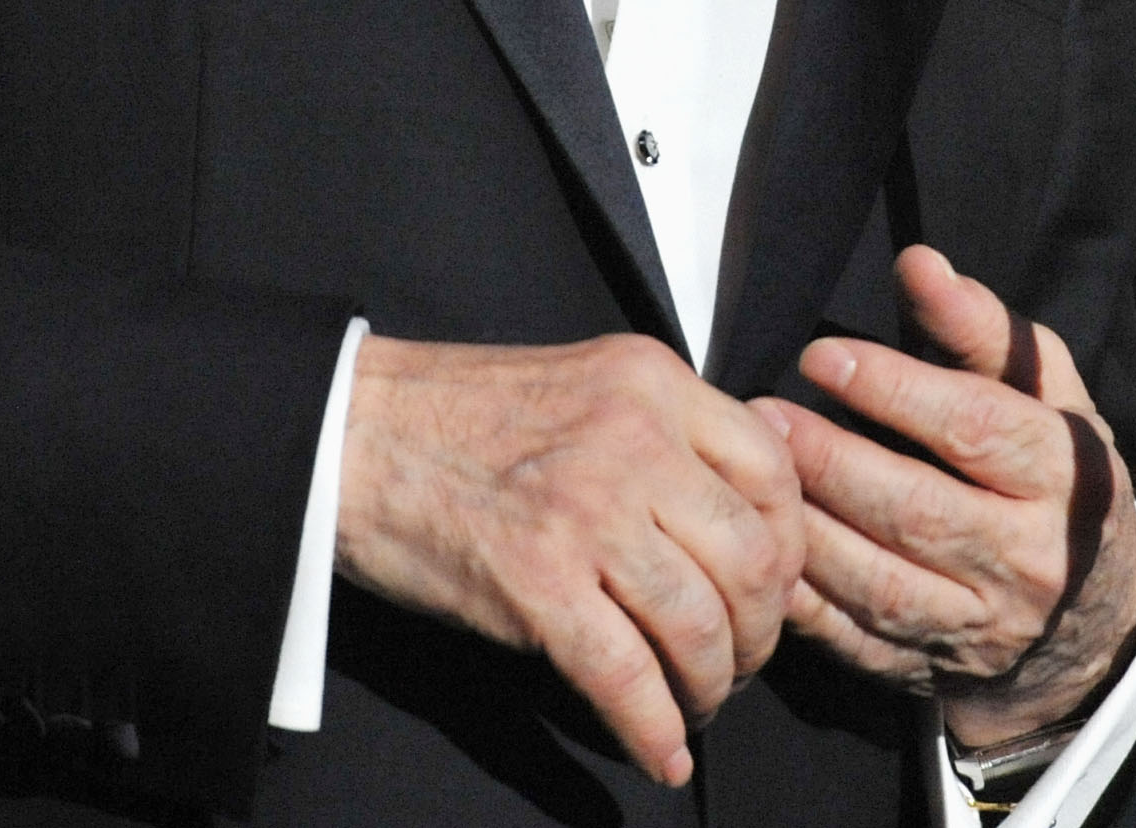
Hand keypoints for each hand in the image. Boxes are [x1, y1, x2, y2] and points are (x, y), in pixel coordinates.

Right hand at [334, 331, 804, 787]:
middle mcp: (633, 438)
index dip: (788, 549)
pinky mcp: (535, 580)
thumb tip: (732, 518)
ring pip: (702, 626)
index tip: (769, 590)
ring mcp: (585, 509)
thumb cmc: (457, 415)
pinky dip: (653, 730)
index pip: (774, 472)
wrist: (347, 431)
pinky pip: (627, 677)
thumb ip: (661, 431)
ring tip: (695, 704)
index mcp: (651, 382)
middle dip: (760, 632)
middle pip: (754, 558)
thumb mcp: (585, 384)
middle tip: (736, 662)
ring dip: (713, 687)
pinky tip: (661, 753)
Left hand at [750, 246, 1135, 746]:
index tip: (824, 356)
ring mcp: (979, 624)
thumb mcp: (1049, 399)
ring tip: (751, 469)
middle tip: (764, 414)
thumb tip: (919, 262)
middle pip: (918, 511)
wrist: (1093, 626)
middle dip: (832, 460)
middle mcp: (1028, 558)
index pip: (975, 429)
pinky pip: (855, 641)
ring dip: (807, 527)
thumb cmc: (1055, 480)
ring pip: (880, 584)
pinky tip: (764, 546)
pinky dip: (802, 600)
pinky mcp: (931, 671)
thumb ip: (984, 329)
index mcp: (1064, 478)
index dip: (896, 391)